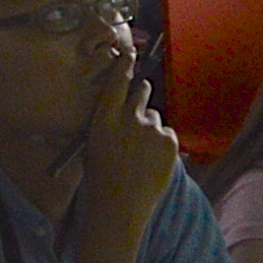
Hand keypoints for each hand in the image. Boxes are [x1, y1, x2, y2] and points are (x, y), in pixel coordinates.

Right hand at [79, 58, 182, 219]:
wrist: (119, 208)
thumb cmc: (99, 180)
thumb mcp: (92, 145)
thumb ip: (107, 123)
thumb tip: (119, 111)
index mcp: (104, 119)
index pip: (116, 82)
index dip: (124, 65)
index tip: (129, 54)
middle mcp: (129, 118)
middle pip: (141, 91)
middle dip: (141, 96)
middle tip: (138, 113)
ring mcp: (151, 129)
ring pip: (155, 117)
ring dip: (150, 128)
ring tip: (140, 154)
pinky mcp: (169, 141)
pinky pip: (167, 133)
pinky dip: (162, 144)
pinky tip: (151, 161)